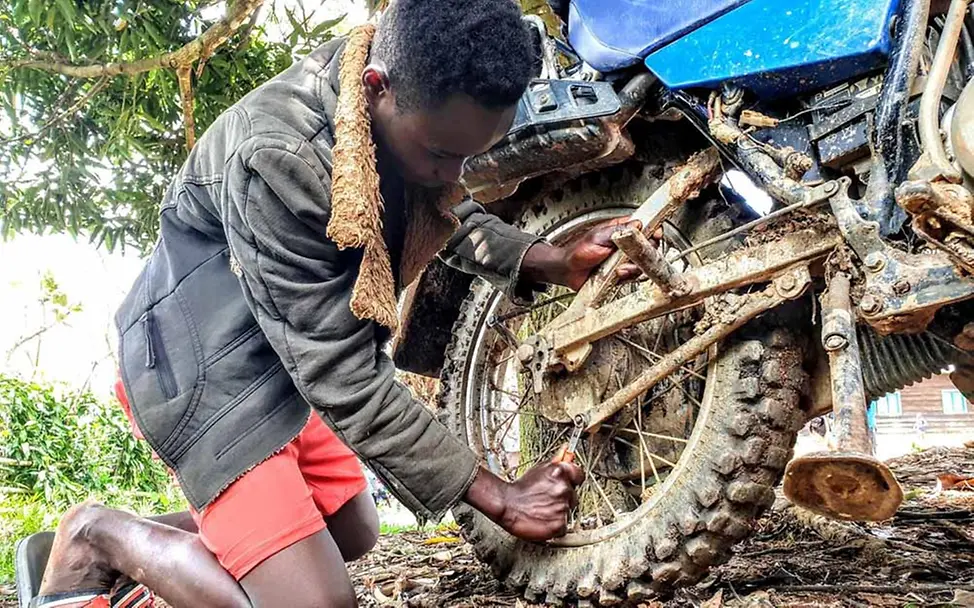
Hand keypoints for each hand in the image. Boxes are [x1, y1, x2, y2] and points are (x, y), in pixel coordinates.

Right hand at [463, 463, 583, 540]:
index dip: (572, 480)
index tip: (567, 484)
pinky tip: (544, 520)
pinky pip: (564, 526)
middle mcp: (563, 489)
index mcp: (559, 472)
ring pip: (568, 511)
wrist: (505, 504)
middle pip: (573, 495)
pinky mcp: (560, 524)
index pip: (579, 474)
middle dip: (563, 498)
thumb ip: (556, 464)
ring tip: (542, 509)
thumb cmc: (520, 488)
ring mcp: (562, 507)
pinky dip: (555, 526)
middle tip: (547, 499)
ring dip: (558, 512)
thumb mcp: (538, 470)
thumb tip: (567, 454)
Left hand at [521, 217, 644, 290]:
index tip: (656, 234)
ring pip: (643, 263)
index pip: (645, 227)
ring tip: (620, 268)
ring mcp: (625, 260)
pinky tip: (618, 274)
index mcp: (621, 230)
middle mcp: (626, 245)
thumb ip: (619, 231)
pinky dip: (628, 276)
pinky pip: (634, 276)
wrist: (569, 272)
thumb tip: (637, 223)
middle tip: (635, 255)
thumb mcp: (599, 237)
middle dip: (644, 253)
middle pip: (649, 247)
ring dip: (633, 267)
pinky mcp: (623, 274)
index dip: (653, 231)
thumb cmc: (578, 251)